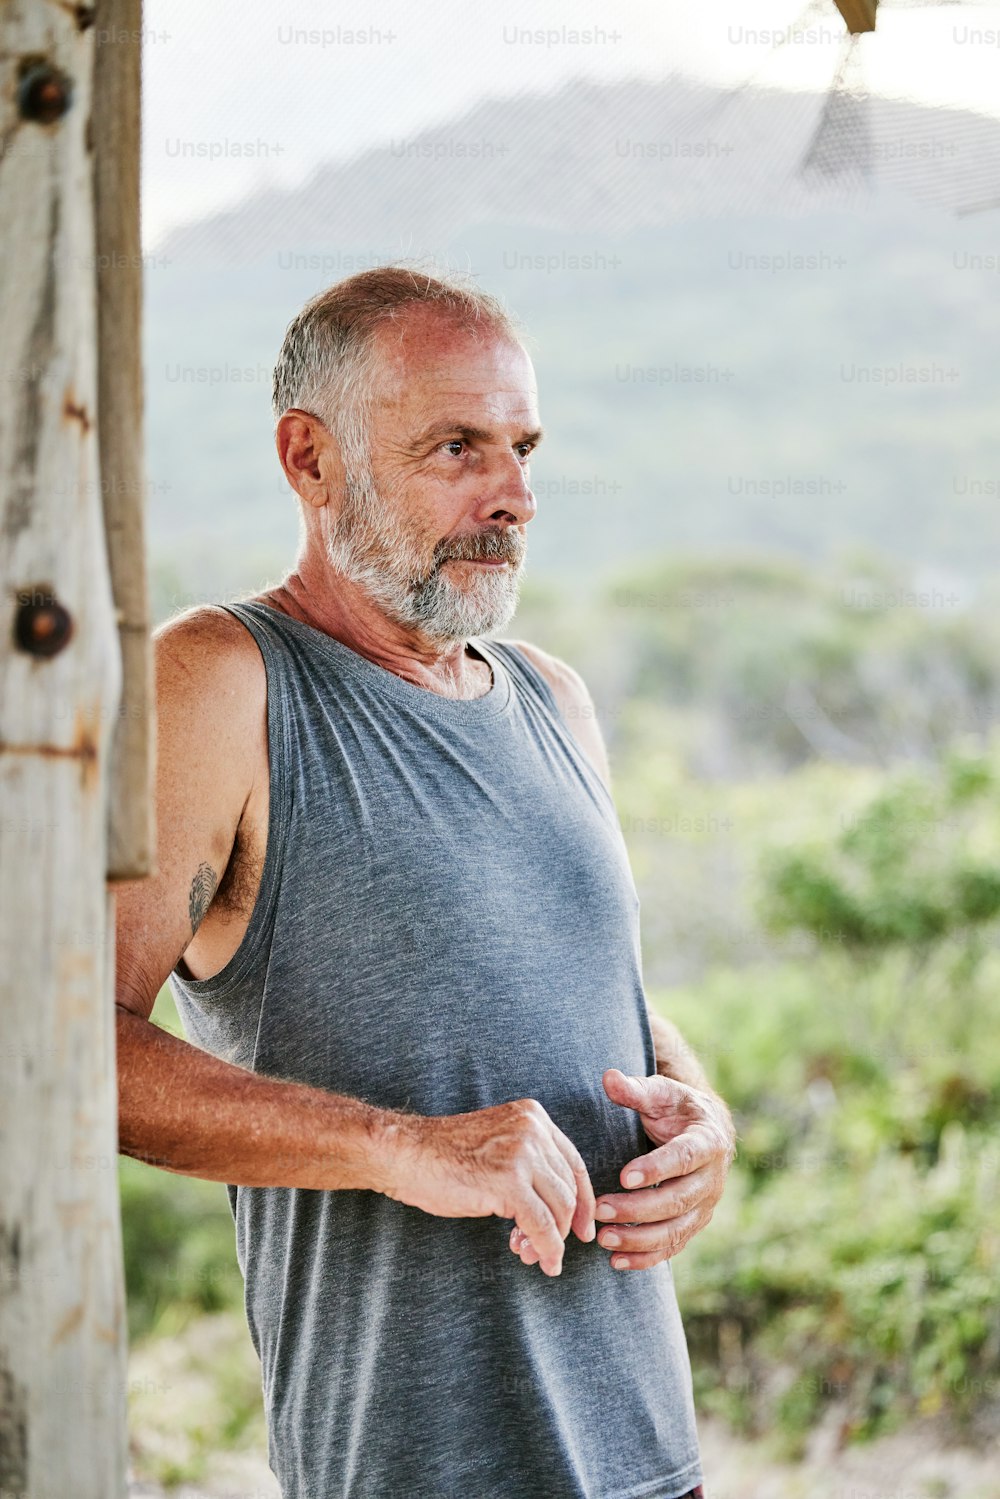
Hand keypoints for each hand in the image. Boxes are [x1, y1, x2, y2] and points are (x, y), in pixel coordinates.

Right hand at [384, 1098, 596, 1275]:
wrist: (405, 1154)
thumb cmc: (443, 1155)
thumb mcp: (498, 1144)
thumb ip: (529, 1162)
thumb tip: (559, 1209)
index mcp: (533, 1116)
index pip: (573, 1163)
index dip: (583, 1200)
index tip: (582, 1229)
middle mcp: (533, 1129)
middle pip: (568, 1188)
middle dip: (563, 1226)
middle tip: (546, 1250)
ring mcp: (522, 1154)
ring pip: (559, 1209)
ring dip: (552, 1240)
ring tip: (533, 1256)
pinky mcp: (509, 1182)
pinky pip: (542, 1225)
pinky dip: (548, 1249)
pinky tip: (544, 1261)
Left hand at [510, 1069, 734, 1272]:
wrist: (703, 1131)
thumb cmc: (675, 1109)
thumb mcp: (659, 1093)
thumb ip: (634, 1089)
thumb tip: (608, 1078)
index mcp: (707, 1141)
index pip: (683, 1158)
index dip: (656, 1169)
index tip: (623, 1176)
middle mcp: (712, 1178)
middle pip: (678, 1199)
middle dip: (638, 1209)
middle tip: (600, 1210)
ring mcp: (705, 1205)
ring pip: (676, 1229)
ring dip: (639, 1238)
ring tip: (604, 1239)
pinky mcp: (694, 1224)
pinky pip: (673, 1246)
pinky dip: (647, 1257)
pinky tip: (617, 1261)